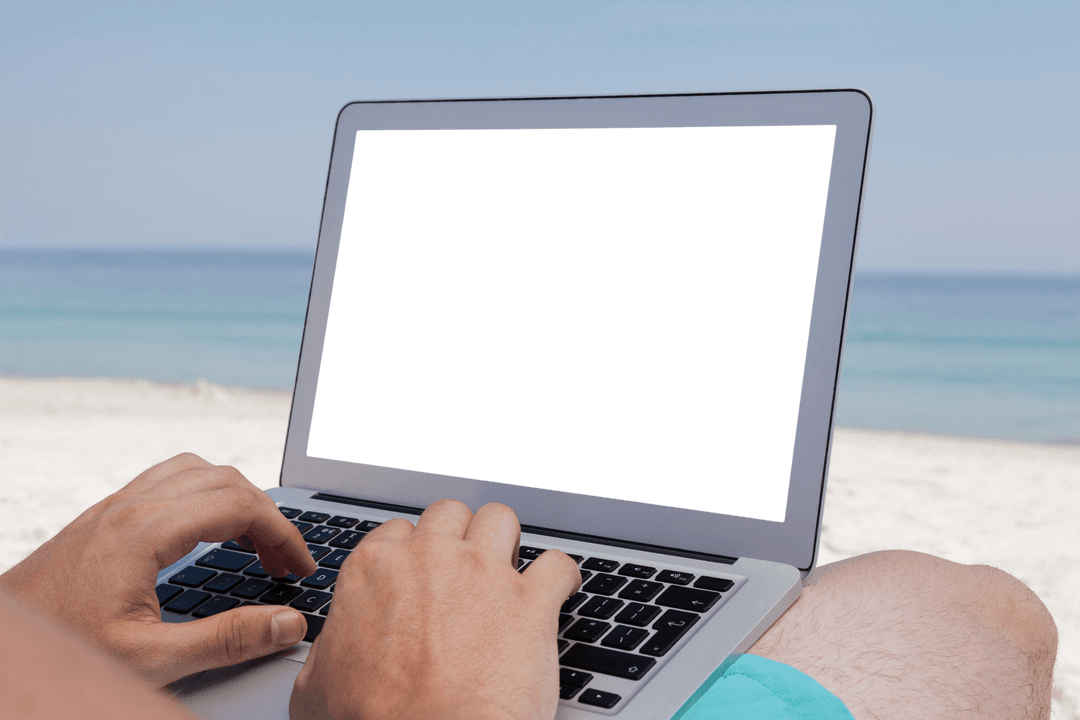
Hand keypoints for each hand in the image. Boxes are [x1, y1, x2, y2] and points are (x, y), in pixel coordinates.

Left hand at [0, 452, 317, 686]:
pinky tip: (207, 529)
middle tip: (285, 563)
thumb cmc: (65, 651)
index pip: (240, 507)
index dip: (284, 534)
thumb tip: (286, 622)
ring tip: (254, 542)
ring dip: (237, 498)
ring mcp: (115, 506)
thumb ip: (226, 640)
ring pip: (198, 470)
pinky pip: (170, 478)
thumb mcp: (151, 659)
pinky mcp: (104, 515)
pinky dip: (205, 493)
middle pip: (226, 480)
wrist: (2, 647)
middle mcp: (132, 506)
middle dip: (268, 517)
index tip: (300, 568)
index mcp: (146, 531)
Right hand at [289, 499, 581, 719]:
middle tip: (465, 568)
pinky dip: (561, 576)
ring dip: (506, 540)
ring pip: (500, 519)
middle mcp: (429, 558)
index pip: (396, 532)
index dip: (412, 552)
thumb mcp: (316, 690)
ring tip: (510, 566)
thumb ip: (327, 655)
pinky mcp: (531, 600)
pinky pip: (557, 564)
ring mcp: (483, 573)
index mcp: (374, 571)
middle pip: (449, 514)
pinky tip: (557, 589)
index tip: (422, 571)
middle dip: (458, 536)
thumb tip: (328, 658)